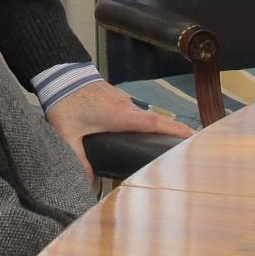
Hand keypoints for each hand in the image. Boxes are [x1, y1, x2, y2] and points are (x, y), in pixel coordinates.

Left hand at [44, 79, 192, 180]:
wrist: (61, 74)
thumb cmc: (66, 102)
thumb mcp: (68, 133)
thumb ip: (77, 157)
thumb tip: (87, 181)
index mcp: (119, 116)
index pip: (154, 123)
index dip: (174, 129)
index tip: (192, 136)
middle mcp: (126, 107)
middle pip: (158, 119)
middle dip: (176, 129)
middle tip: (193, 142)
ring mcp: (123, 100)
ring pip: (147, 115)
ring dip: (160, 126)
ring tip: (171, 142)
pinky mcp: (116, 97)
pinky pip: (136, 111)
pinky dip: (144, 120)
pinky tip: (143, 131)